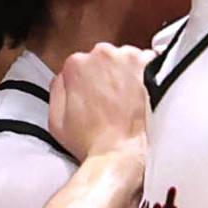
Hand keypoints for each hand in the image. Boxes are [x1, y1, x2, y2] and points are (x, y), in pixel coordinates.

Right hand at [49, 44, 150, 160]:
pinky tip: (143, 93)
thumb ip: (57, 88)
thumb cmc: (91, 141)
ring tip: (128, 99)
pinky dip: (148, 74)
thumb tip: (65, 76)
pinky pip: (150, 61)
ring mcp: (128, 58)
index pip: (81, 63)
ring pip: (127, 58)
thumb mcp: (56, 119)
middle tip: (111, 99)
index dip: (87, 81)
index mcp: (76, 64)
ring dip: (127, 73)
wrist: (120, 153)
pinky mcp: (150, 66)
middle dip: (107, 74)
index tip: (94, 94)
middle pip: (104, 57)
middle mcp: (102, 54)